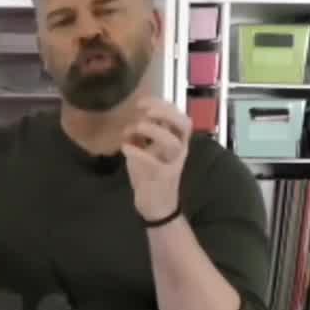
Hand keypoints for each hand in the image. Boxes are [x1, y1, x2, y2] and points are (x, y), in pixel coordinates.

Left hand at [122, 98, 191, 220]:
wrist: (158, 207)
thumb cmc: (151, 176)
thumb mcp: (147, 151)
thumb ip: (143, 136)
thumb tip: (131, 120)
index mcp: (178, 142)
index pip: (179, 117)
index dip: (164, 105)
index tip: (143, 102)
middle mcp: (180, 151)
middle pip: (184, 125)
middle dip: (165, 113)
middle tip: (145, 111)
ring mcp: (173, 164)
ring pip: (173, 143)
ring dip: (153, 131)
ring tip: (133, 129)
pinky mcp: (163, 178)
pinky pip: (153, 163)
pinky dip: (138, 152)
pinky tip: (125, 147)